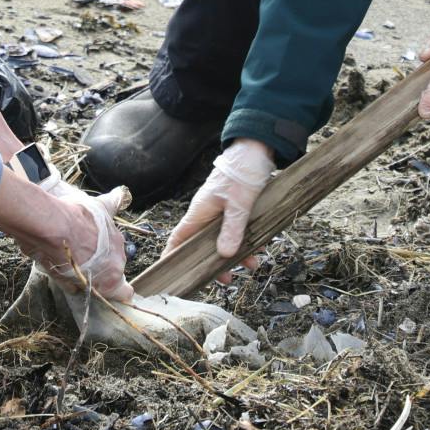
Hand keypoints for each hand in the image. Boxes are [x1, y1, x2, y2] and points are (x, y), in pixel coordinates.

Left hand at [30, 186, 131, 301]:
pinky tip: (115, 197)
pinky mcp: (105, 211)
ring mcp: (114, 233)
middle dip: (101, 263)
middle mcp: (119, 258)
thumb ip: (74, 284)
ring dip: (101, 239)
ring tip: (80, 234)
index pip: (126, 293)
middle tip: (82, 258)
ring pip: (112, 240)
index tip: (105, 287)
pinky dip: (115, 202)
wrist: (52, 228)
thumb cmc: (55, 257)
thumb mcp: (62, 279)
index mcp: (110, 279)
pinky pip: (116, 204)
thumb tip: (75, 286)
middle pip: (115, 264)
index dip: (117, 291)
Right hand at [164, 140, 274, 282]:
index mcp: (199, 212)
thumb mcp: (239, 204)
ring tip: (250, 266)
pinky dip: (246, 241)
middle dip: (212, 263)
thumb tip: (223, 255)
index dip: (172, 256)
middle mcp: (207, 214)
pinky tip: (259, 249)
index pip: (178, 238)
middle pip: (202, 245)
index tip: (170, 273)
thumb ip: (232, 229)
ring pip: (222, 239)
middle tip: (225, 280)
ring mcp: (221, 212)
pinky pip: (236, 231)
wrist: (257, 149)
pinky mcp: (235, 209)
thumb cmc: (242, 172)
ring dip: (235, 254)